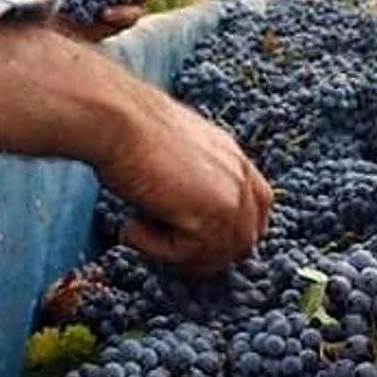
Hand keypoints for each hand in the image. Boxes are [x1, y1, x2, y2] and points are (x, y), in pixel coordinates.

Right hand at [97, 90, 272, 276]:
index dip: (229, 233)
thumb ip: (197, 180)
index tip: (194, 240)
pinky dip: (155, 249)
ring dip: (176, 255)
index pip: (258, 210)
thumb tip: (184, 214)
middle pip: (242, 243)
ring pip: (216, 257)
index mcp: (237, 160)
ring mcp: (230, 200)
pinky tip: (131, 227)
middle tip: (162, 247)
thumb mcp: (179, 153)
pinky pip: (189, 256)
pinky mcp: (210, 217)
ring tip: (138, 230)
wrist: (118, 119)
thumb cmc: (133, 130)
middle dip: (205, 254)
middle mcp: (241, 180)